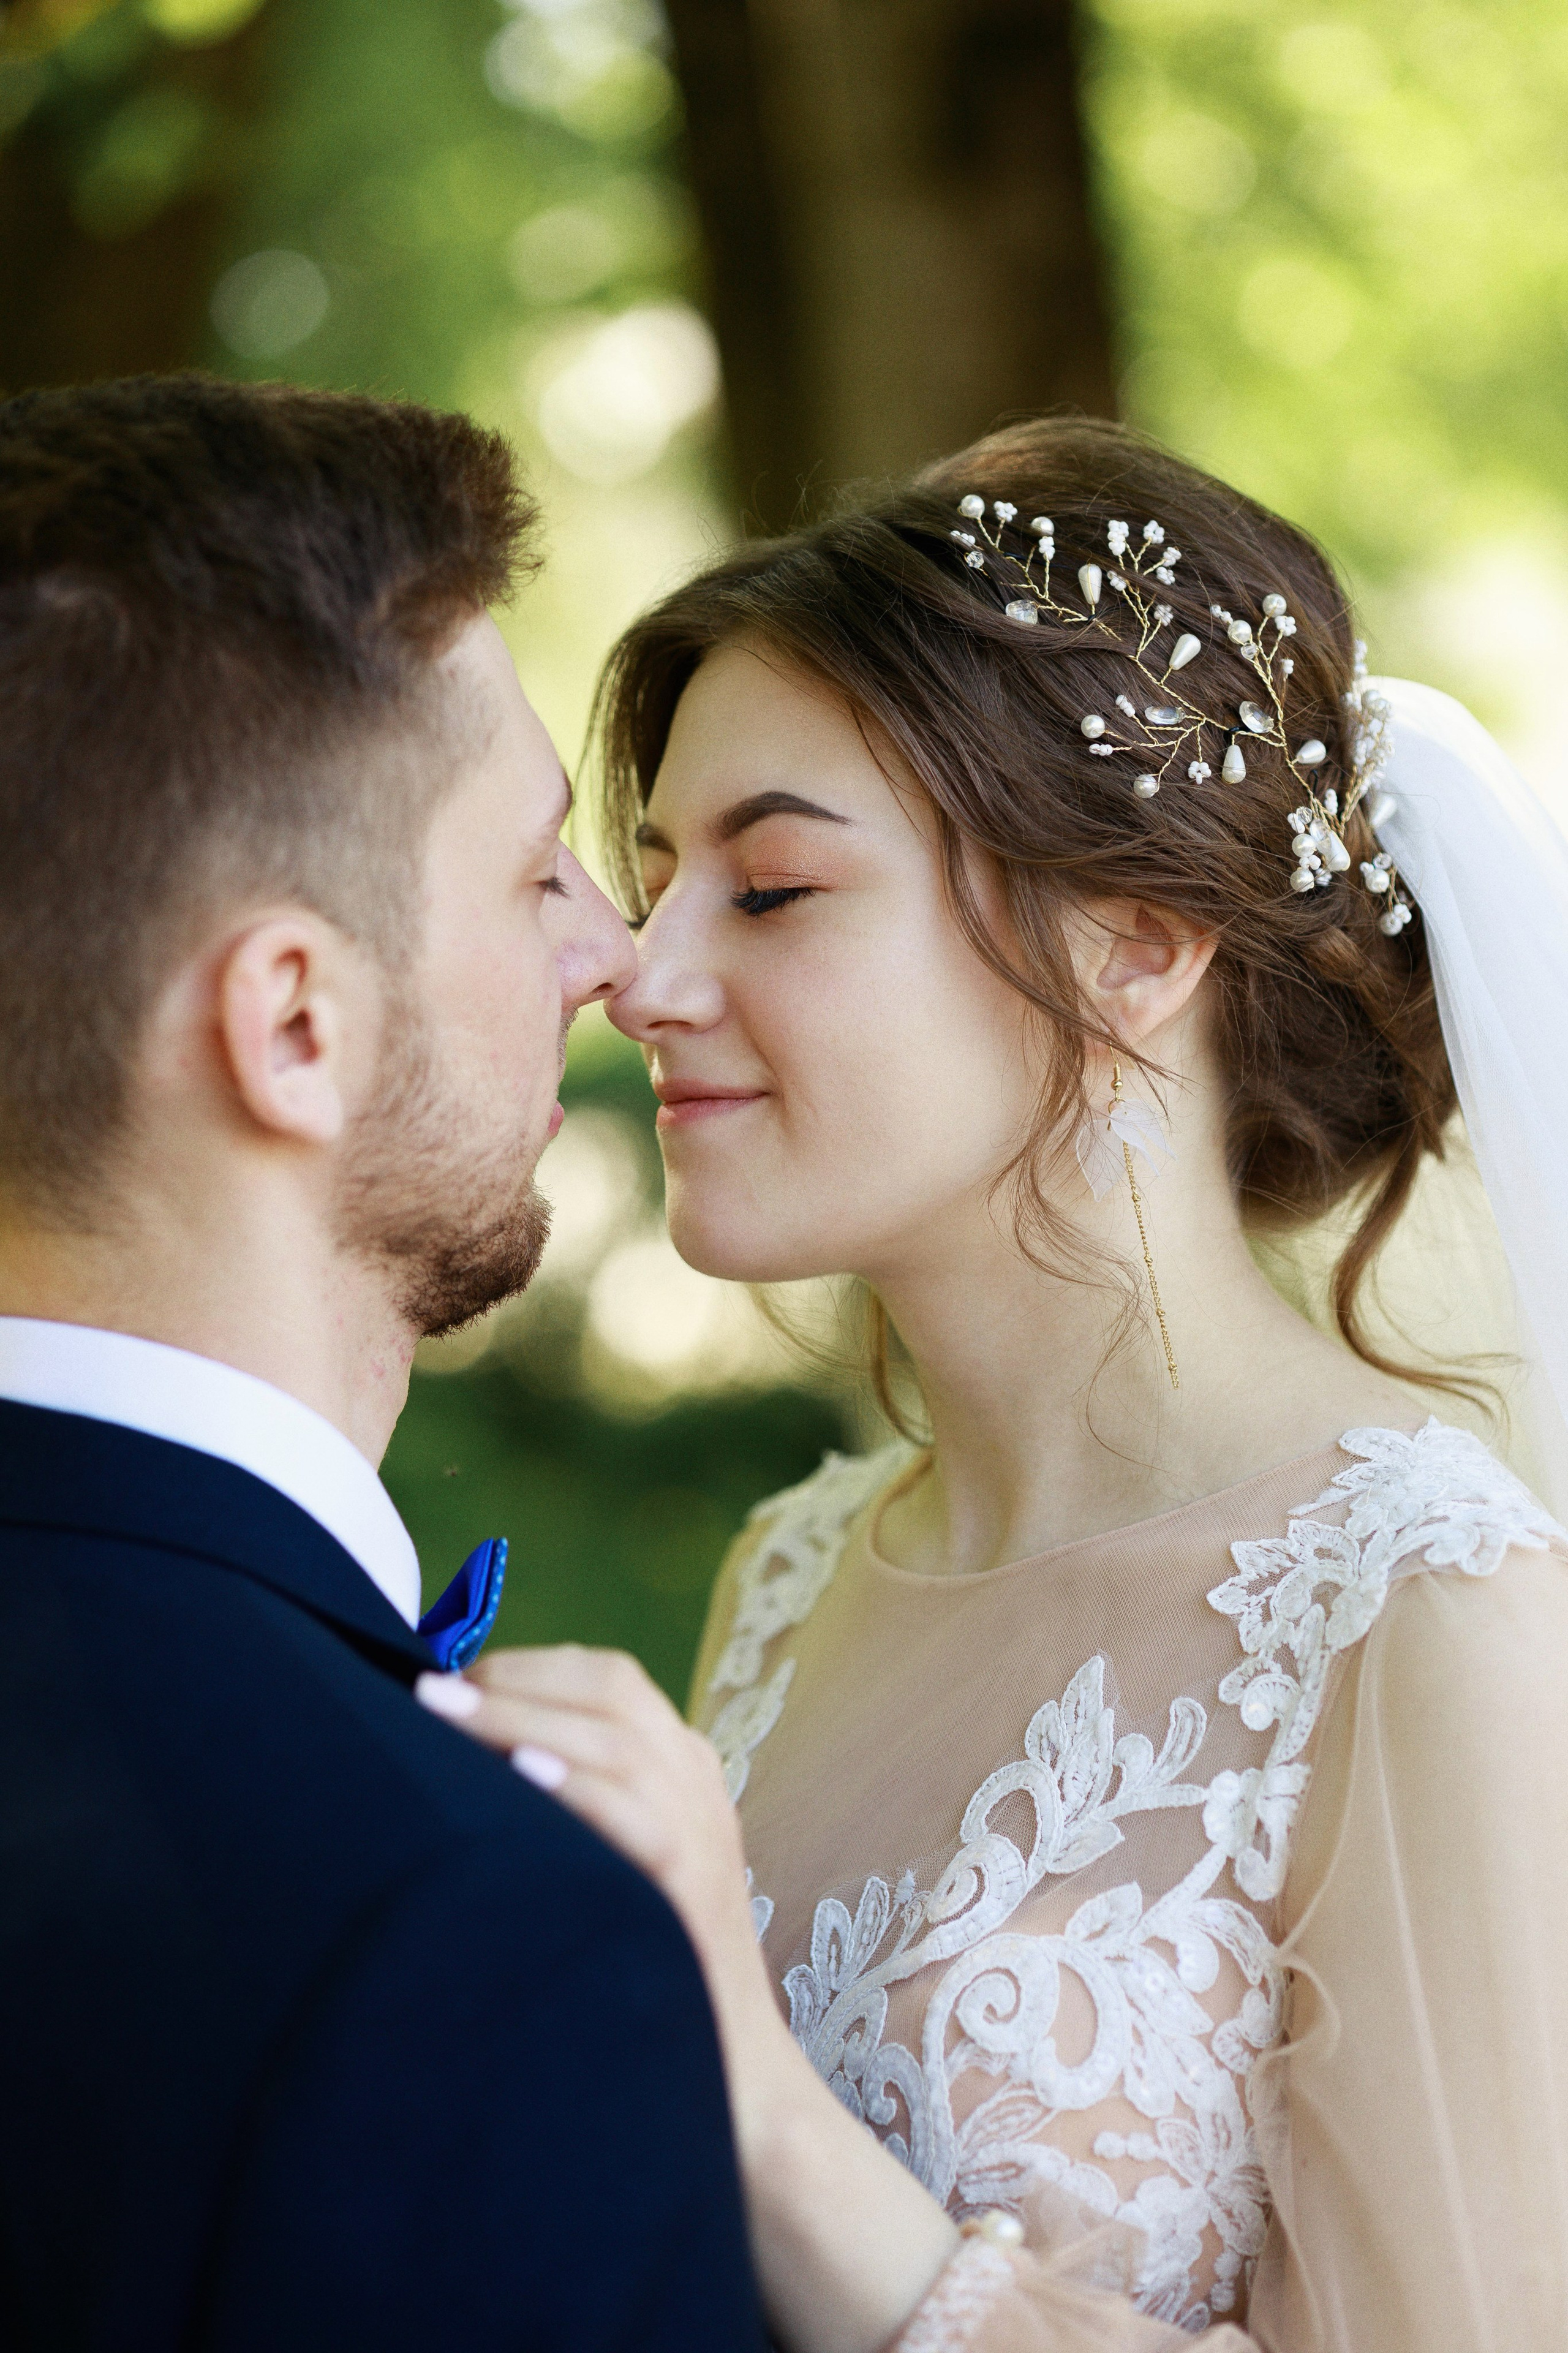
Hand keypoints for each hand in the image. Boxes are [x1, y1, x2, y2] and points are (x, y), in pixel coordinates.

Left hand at [416, 1648, 959, 2352]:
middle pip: (609, 1689)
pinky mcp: (694, 1887)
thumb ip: (572, 1804)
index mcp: (684, 1767)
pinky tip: (518, 1776)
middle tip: (429, 1692)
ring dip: (523, 1718)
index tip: (451, 1679)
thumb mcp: (620, 1861)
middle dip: (514, 1679)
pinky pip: (635, 1815)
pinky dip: (577, 1787)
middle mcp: (698, 1783)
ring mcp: (702, 1830)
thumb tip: (465, 1761)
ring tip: (446, 1714)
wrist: (737, 2078)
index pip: (609, 1677)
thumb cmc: (653, 1968)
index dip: (527, 1667)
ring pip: (614, 1740)